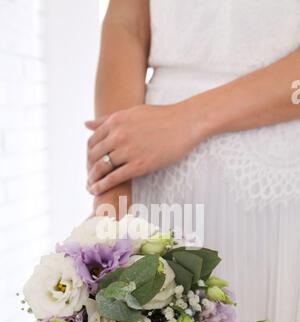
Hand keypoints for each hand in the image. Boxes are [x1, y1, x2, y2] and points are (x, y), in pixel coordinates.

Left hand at [86, 101, 206, 195]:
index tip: (89, 164)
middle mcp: (118, 134)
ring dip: (92, 179)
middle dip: (89, 169)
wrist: (185, 123)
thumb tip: (85, 124)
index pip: (92, 141)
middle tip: (89, 178)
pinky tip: (96, 191)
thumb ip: (107, 119)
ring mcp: (128, 150)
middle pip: (94, 156)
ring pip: (101, 168)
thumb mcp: (131, 112)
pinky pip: (114, 178)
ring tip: (90, 187)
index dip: (88, 155)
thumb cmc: (160, 117)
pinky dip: (102, 186)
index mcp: (115, 121)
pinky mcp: (139, 165)